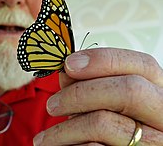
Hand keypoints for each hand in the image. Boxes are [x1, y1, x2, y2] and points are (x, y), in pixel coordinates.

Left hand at [34, 48, 162, 144]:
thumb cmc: (111, 129)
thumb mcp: (104, 102)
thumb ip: (89, 84)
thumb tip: (67, 71)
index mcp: (159, 92)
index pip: (142, 64)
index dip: (103, 60)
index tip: (68, 64)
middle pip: (128, 90)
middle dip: (80, 93)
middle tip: (51, 105)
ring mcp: (155, 142)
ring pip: (104, 123)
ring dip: (65, 129)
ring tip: (46, 137)